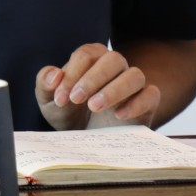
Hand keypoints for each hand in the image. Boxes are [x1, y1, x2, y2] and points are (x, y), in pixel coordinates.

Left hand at [37, 43, 159, 129]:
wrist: (85, 139)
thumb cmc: (68, 113)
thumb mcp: (49, 101)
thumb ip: (44, 84)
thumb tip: (53, 75)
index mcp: (92, 59)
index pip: (86, 55)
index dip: (72, 74)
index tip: (60, 98)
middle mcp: (115, 67)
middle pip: (113, 59)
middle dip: (93, 78)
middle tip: (76, 99)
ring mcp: (132, 84)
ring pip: (135, 75)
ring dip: (114, 89)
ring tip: (95, 106)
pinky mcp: (146, 103)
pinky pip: (151, 95)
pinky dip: (137, 103)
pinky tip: (118, 115)